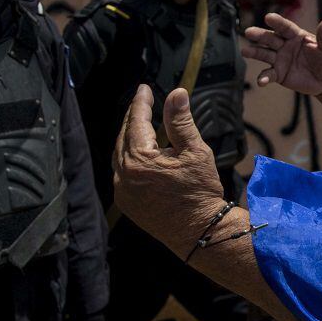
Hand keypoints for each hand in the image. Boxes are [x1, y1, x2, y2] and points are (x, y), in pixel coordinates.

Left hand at [112, 85, 224, 255]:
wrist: (200, 232)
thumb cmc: (200, 192)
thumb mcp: (195, 151)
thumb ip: (181, 121)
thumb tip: (176, 93)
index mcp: (139, 159)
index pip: (137, 121)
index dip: (141, 102)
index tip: (144, 88)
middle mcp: (124, 175)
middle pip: (124, 136)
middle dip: (133, 117)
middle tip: (143, 102)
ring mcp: (122, 191)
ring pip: (120, 154)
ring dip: (129, 137)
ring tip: (140, 123)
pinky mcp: (126, 202)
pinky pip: (122, 172)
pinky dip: (129, 157)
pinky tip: (140, 152)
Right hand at [242, 13, 321, 95]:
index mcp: (296, 35)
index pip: (285, 27)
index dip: (277, 22)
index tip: (268, 17)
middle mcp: (284, 45)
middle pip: (270, 38)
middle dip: (259, 35)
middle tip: (249, 32)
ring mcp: (279, 59)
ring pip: (264, 54)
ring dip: (254, 52)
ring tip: (245, 52)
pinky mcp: (279, 74)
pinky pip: (269, 74)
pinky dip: (264, 77)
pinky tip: (261, 81)